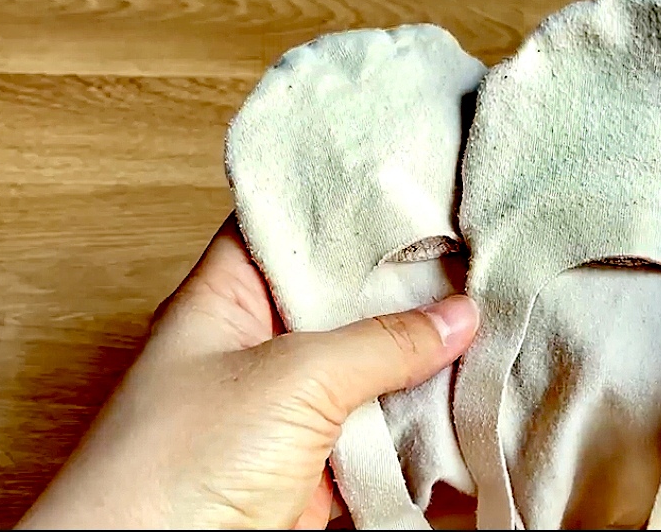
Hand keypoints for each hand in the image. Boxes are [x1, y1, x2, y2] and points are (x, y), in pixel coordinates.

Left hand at [18, 216, 478, 528]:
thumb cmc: (175, 468)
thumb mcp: (291, 379)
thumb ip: (380, 343)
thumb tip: (455, 317)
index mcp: (228, 301)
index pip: (290, 229)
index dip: (346, 207)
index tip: (414, 191)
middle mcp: (259, 348)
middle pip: (343, 302)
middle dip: (405, 287)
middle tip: (471, 257)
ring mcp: (289, 410)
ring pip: (368, 370)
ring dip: (420, 359)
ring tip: (485, 320)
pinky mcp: (315, 466)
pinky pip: (378, 433)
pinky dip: (419, 423)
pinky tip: (464, 398)